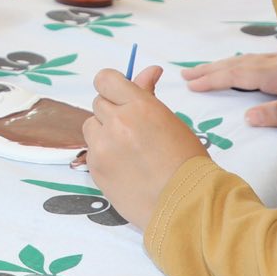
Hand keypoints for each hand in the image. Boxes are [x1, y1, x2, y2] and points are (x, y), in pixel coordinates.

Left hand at [83, 66, 210, 230]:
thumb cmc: (186, 162)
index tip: (118, 95)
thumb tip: (148, 71)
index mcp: (140, 106)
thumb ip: (148, 96)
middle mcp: (117, 122)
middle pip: (98, 103)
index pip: (105, 79)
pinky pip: (91, 151)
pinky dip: (103, 155)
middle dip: (112, 112)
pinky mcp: (95, 168)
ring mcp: (103, 146)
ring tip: (127, 150)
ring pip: (90, 126)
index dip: (111, 86)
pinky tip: (124, 167)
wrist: (185, 204)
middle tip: (132, 130)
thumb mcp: (170, 121)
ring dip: (103, 132)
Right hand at [181, 53, 276, 127]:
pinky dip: (239, 63)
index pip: (237, 74)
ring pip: (246, 59)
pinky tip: (240, 66)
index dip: (212, 79)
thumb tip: (247, 118)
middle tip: (185, 74)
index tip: (191, 85)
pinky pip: (257, 59)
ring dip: (223, 65)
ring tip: (205, 70)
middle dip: (209, 69)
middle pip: (237, 63)